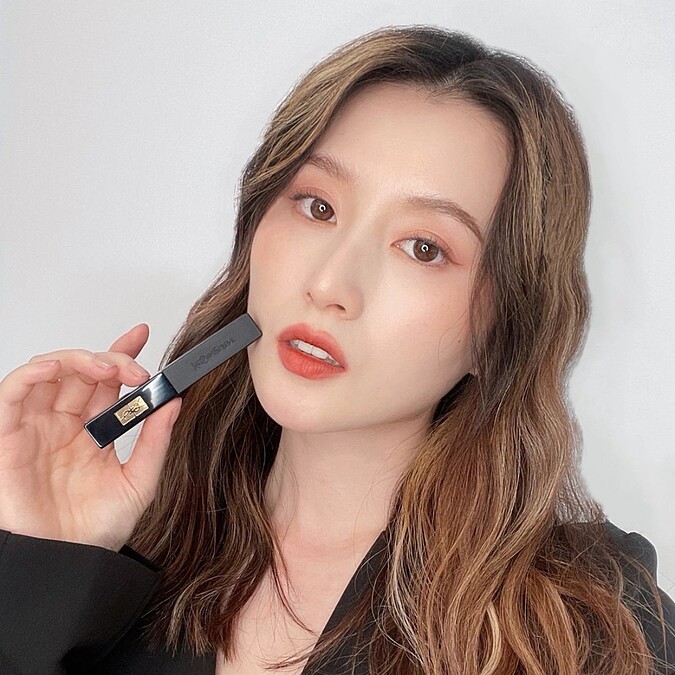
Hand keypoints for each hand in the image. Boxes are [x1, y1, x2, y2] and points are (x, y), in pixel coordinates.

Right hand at [0, 324, 181, 550]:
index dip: (121, 354)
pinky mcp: (10, 439)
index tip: (142, 335)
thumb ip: (155, 441)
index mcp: (95, 432)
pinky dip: (30, 374)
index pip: (107, 381)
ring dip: (76, 359)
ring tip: (106, 368)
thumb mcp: (139, 483)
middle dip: (109, 359)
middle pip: (82, 372)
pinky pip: (12, 394)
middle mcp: (65, 425)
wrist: (67, 566)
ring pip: (49, 373)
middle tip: (133, 369)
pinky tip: (54, 369)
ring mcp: (37, 429)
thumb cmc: (96, 532)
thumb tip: (174, 402)